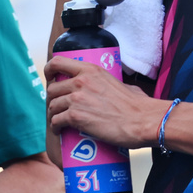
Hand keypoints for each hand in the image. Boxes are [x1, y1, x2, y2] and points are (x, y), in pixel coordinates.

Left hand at [45, 56, 159, 148]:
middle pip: (52, 88)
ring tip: (59, 121)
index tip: (50, 78)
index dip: (49, 70)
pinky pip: (56, 121)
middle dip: (52, 99)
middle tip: (59, 107)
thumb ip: (111, 84)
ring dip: (53, 114)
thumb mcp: (122, 84)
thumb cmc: (138, 106)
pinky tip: (59, 131)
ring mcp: (77, 99)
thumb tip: (111, 89)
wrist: (143, 121)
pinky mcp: (76, 117)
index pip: (58, 62)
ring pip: (52, 105)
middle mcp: (81, 81)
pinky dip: (55, 127)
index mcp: (90, 70)